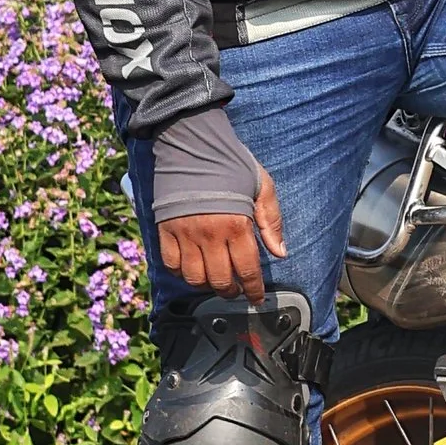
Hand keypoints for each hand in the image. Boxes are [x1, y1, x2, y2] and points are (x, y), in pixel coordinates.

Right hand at [159, 175, 288, 303]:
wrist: (192, 146)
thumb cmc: (231, 164)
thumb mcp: (262, 186)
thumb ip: (271, 221)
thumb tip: (281, 252)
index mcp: (237, 224)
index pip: (247, 270)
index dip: (253, 290)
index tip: (257, 298)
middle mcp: (210, 234)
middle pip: (220, 280)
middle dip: (231, 291)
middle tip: (236, 290)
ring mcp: (185, 234)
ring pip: (194, 277)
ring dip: (207, 285)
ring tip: (215, 282)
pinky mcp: (165, 231)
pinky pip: (171, 265)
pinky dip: (182, 273)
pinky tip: (192, 269)